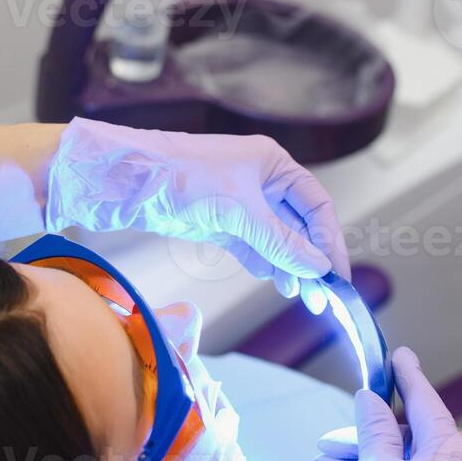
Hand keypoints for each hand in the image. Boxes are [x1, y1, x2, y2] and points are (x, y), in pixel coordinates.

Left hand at [45, 118, 350, 312]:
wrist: (123, 179)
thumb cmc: (180, 177)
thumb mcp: (239, 212)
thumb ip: (280, 242)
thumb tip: (317, 268)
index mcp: (272, 163)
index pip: (316, 204)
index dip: (331, 240)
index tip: (338, 275)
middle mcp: (259, 179)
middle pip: (298, 223)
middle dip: (311, 259)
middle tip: (323, 296)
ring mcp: (236, 201)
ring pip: (274, 238)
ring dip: (289, 265)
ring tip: (303, 297)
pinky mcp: (215, 220)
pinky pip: (251, 245)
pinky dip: (264, 263)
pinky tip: (278, 283)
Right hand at [308, 347, 461, 460]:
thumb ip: (375, 429)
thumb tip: (373, 401)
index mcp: (455, 455)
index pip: (429, 403)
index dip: (409, 377)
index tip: (399, 355)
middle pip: (418, 437)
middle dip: (375, 428)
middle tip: (342, 424)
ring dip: (371, 457)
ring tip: (327, 456)